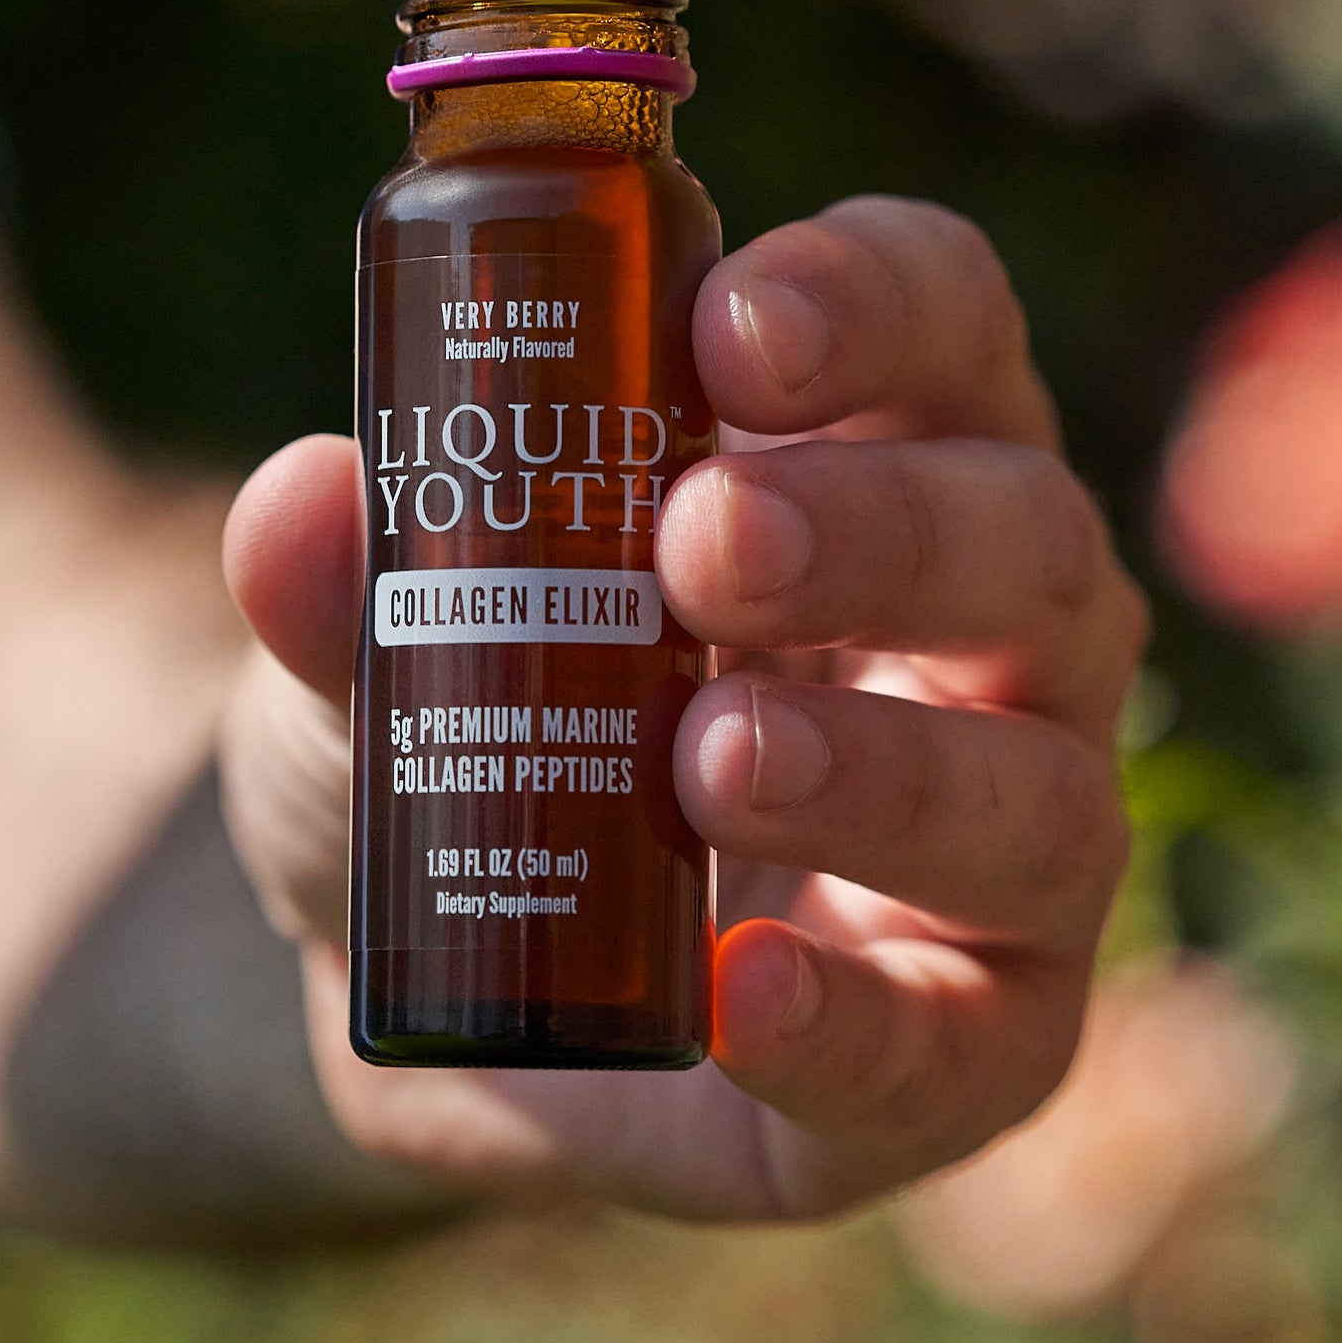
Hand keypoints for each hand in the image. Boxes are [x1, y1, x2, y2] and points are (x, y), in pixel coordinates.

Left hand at [220, 198, 1147, 1223]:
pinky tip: (740, 990)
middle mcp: (997, 635)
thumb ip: (346, 580)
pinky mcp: (975, 1043)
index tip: (725, 324)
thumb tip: (301, 504)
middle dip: (875, 528)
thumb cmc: (480, 726)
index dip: (871, 297)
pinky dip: (857, 1019)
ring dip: (885, 767)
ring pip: (1040, 792)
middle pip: (1023, 536)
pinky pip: (970, 1045)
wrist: (452, 984)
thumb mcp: (382, 644)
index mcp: (885, 457)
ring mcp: (1013, 844)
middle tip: (702, 542)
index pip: (943, 318)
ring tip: (707, 757)